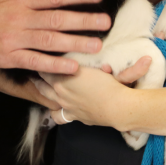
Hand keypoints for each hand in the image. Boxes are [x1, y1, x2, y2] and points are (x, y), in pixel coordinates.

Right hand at [0, 0, 110, 72]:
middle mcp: (21, 17)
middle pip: (58, 18)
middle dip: (84, 20)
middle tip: (106, 22)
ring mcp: (15, 38)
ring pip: (51, 40)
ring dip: (75, 42)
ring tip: (96, 45)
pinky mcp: (9, 56)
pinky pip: (36, 61)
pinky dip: (55, 64)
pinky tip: (72, 67)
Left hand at [35, 58, 150, 128]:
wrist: (116, 108)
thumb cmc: (111, 85)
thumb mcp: (104, 66)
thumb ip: (101, 57)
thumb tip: (128, 48)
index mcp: (65, 77)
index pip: (47, 66)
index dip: (44, 59)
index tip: (42, 53)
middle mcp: (61, 92)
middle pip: (42, 82)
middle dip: (38, 74)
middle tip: (36, 67)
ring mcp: (65, 106)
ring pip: (46, 97)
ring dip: (42, 90)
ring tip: (39, 85)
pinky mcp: (73, 116)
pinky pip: (57, 115)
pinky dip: (54, 112)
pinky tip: (55, 108)